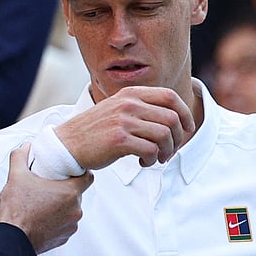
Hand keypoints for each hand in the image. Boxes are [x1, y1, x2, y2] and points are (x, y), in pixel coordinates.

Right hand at [0, 144, 92, 252]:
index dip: (80, 172)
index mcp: (70, 192)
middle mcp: (76, 210)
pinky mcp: (65, 237)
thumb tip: (26, 146)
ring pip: (71, 210)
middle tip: (48, 187)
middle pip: (77, 194)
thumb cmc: (16, 208)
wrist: (12, 239)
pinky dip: (56, 220)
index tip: (69, 171)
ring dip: (60, 206)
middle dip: (65, 189)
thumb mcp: (16, 176)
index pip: (88, 177)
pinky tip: (41, 218)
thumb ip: (21, 156)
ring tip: (42, 204)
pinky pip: (65, 224)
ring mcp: (71, 225)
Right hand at [56, 85, 196, 169]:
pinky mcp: (119, 140)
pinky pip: (151, 150)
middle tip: (169, 151)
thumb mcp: (119, 109)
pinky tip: (143, 162)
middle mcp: (129, 104)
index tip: (187, 129)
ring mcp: (124, 120)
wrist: (68, 144)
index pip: (170, 97)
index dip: (185, 114)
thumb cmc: (98, 131)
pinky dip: (152, 159)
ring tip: (156, 158)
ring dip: (166, 151)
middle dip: (178, 139)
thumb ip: (143, 108)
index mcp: (131, 93)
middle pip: (172, 118)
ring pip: (165, 135)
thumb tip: (177, 119)